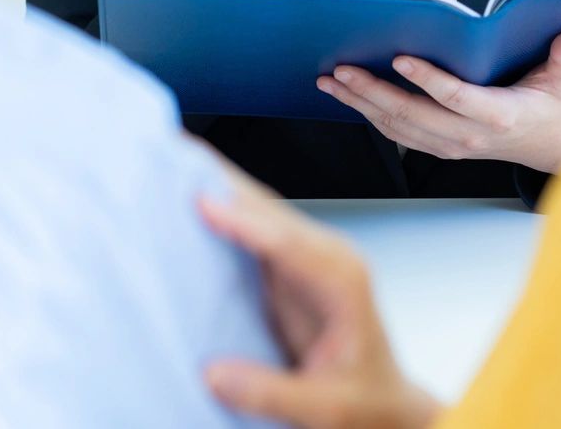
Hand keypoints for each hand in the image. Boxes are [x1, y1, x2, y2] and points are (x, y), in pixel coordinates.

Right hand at [199, 171, 441, 428]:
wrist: (385, 406)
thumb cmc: (366, 404)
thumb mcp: (325, 409)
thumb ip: (272, 392)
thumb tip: (213, 374)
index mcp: (343, 281)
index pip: (288, 243)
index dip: (244, 221)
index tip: (204, 202)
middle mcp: (328, 257)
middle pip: (270, 212)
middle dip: (225, 184)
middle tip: (175, 157)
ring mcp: (307, 259)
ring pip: (259, 213)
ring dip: (221, 190)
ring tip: (174, 167)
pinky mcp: (288, 269)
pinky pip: (252, 230)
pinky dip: (223, 212)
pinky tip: (191, 202)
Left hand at [319, 27, 560, 173]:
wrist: (556, 146)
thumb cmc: (558, 105)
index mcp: (499, 115)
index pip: (456, 98)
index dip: (427, 79)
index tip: (400, 58)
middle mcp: (470, 136)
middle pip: (413, 116)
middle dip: (372, 92)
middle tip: (341, 69)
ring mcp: (453, 146)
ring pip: (398, 129)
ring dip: (362, 104)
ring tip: (332, 81)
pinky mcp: (442, 147)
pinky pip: (399, 134)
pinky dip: (371, 116)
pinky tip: (350, 96)